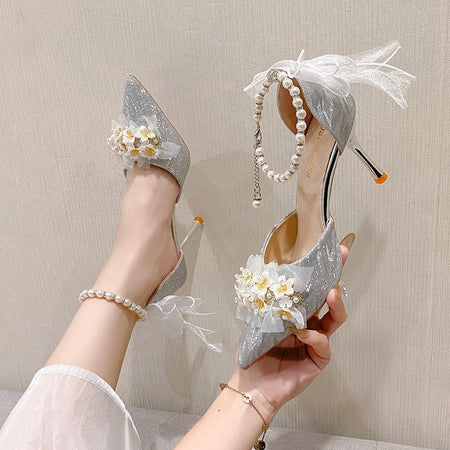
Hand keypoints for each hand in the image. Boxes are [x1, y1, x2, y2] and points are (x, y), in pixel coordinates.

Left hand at [229, 241, 350, 420]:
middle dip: (336, 279)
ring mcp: (316, 342)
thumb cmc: (252, 354)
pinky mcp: (319, 360)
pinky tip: (303, 334)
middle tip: (340, 260)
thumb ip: (268, 303)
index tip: (332, 251)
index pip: (311, 290)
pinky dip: (314, 338)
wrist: (251, 384)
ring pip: (335, 320)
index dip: (321, 272)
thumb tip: (271, 274)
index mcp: (295, 314)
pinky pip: (323, 345)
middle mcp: (309, 325)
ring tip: (331, 294)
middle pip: (328, 301)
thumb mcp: (257, 321)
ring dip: (335, 305)